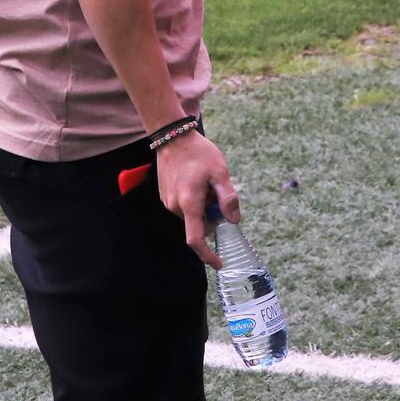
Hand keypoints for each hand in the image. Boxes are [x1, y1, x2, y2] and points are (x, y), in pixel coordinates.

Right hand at [156, 130, 240, 268]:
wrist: (172, 137)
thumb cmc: (198, 153)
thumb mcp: (220, 172)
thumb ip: (228, 198)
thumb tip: (234, 220)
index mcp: (189, 204)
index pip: (196, 240)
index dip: (207, 255)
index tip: (219, 264)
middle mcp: (175, 207)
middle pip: (199, 224)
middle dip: (212, 216)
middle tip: (217, 193)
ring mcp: (168, 202)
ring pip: (192, 215)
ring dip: (203, 207)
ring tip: (205, 182)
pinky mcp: (165, 196)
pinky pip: (184, 207)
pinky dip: (195, 201)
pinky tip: (196, 181)